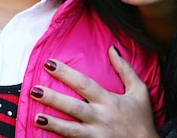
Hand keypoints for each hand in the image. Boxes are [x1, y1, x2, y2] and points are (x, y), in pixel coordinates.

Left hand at [30, 46, 159, 137]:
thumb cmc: (142, 119)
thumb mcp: (140, 91)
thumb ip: (125, 70)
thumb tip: (112, 49)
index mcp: (110, 101)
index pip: (84, 84)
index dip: (66, 73)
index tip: (49, 64)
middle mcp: (102, 118)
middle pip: (74, 107)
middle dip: (53, 98)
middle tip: (34, 90)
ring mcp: (97, 135)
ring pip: (72, 130)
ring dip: (53, 123)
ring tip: (36, 117)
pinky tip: (46, 136)